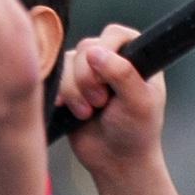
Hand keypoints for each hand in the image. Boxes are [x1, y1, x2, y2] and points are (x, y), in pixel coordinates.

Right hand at [55, 25, 163, 175]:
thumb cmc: (136, 132)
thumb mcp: (138, 103)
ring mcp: (89, 71)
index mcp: (137, 56)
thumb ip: (122, 74)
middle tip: (101, 103)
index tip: (107, 81)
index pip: (115, 35)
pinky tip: (74, 111)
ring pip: (68, 63)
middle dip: (88, 79)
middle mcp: (113, 58)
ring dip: (75, 91)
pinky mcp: (70, 85)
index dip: (106, 54)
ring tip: (90, 112)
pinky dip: (62, 96)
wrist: (116, 160)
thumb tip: (96, 52)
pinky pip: (56, 77)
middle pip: (87, 48)